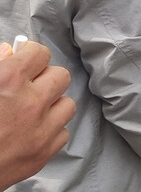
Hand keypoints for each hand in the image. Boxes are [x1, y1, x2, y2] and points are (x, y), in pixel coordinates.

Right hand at [0, 41, 75, 190]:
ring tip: (33, 112)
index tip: (27, 62)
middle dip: (46, 79)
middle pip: (61, 76)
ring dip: (53, 106)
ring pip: (67, 104)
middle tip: (31, 88)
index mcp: (9, 79)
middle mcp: (30, 101)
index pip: (40, 53)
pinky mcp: (43, 153)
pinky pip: (62, 133)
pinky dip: (50, 132)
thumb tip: (9, 51)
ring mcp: (40, 129)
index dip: (32, 56)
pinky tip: (32, 133)